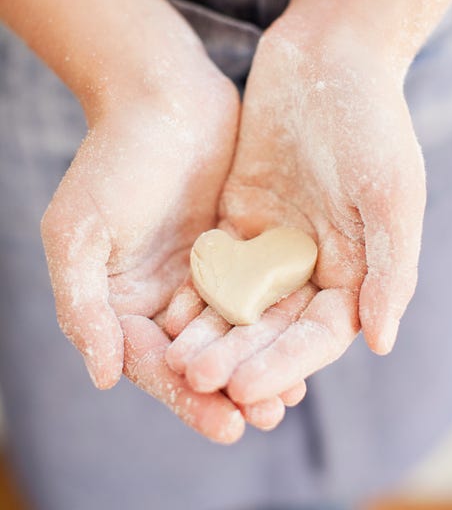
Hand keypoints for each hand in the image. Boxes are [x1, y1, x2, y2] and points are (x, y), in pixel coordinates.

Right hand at [40, 51, 282, 440]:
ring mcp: (202, 271)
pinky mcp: (237, 246)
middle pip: (198, 357)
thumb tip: (104, 377)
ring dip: (259, 363)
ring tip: (292, 395)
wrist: (162, 95)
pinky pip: (259, 291)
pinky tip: (305, 339)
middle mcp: (161, 293)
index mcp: (120, 299)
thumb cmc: (113, 159)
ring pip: (233, 331)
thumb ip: (83, 305)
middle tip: (270, 417)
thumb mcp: (78, 231)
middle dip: (231, 389)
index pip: (152, 362)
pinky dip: (277, 318)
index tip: (227, 425)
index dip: (186, 397)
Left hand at [165, 12, 425, 403]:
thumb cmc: (371, 120)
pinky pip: (216, 260)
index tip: (247, 388)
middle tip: (197, 380)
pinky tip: (169, 310)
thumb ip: (390, 269)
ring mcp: (274, 238)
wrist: (329, 55)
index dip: (286, 364)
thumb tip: (381, 342)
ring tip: (176, 358)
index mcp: (357, 266)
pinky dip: (197, 287)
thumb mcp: (391, 193)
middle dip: (239, 355)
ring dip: (211, 330)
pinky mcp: (241, 213)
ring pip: (240, 299)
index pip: (320, 333)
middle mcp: (315, 261)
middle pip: (274, 325)